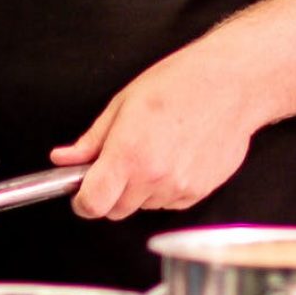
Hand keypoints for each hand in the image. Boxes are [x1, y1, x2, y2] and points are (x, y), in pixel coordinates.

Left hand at [51, 46, 257, 220]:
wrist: (231, 85)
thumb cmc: (181, 83)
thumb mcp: (124, 103)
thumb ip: (92, 140)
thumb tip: (64, 158)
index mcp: (129, 154)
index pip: (92, 204)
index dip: (82, 201)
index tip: (82, 192)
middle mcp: (154, 177)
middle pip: (115, 210)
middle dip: (111, 192)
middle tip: (122, 160)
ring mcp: (178, 189)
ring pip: (143, 206)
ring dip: (140, 188)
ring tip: (156, 150)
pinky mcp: (198, 193)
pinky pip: (169, 202)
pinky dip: (165, 188)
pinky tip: (176, 156)